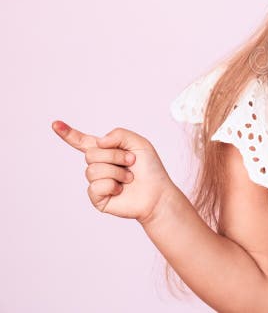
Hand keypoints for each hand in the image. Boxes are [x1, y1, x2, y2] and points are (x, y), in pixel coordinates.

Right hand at [52, 120, 175, 224]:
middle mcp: (99, 165)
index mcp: (107, 151)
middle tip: (132, 162)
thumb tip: (98, 142)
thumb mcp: (139, 143)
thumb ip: (119, 134)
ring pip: (93, 170)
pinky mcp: (97, 197)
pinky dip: (112, 186)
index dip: (68, 133)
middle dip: (115, 156)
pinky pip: (96, 186)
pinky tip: (120, 190)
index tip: (55, 124)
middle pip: (91, 153)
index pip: (83, 141)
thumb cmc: (150, 169)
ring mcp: (96, 182)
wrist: (157, 193)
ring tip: (129, 178)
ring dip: (117, 172)